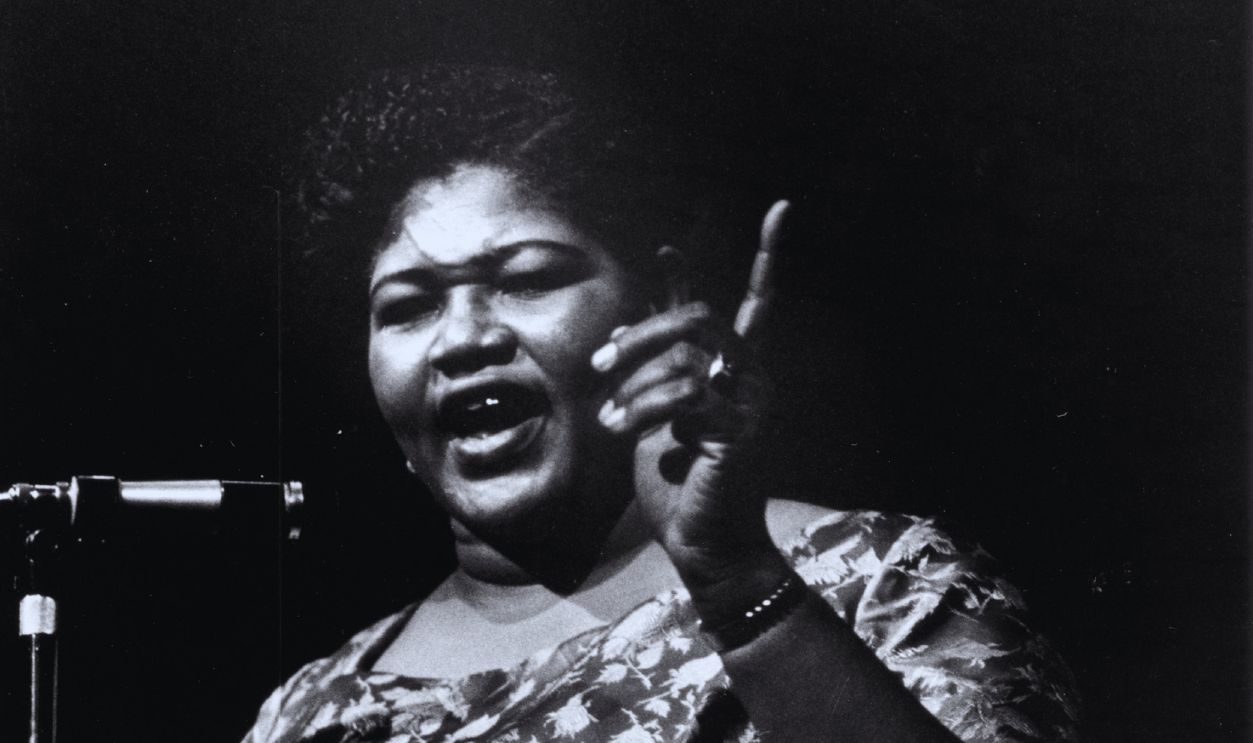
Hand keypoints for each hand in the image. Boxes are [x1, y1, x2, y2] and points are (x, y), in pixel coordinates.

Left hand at [590, 200, 789, 574]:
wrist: (703, 544)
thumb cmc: (680, 483)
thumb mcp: (656, 411)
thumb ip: (655, 360)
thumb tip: (631, 313)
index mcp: (737, 369)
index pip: (758, 300)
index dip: (769, 254)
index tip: (781, 207)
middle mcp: (754, 378)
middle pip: (703, 316)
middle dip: (646, 331)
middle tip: (600, 363)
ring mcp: (752, 403)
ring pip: (686, 355)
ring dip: (632, 386)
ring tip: (606, 421)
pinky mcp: (739, 429)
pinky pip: (682, 396)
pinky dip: (641, 411)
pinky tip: (622, 433)